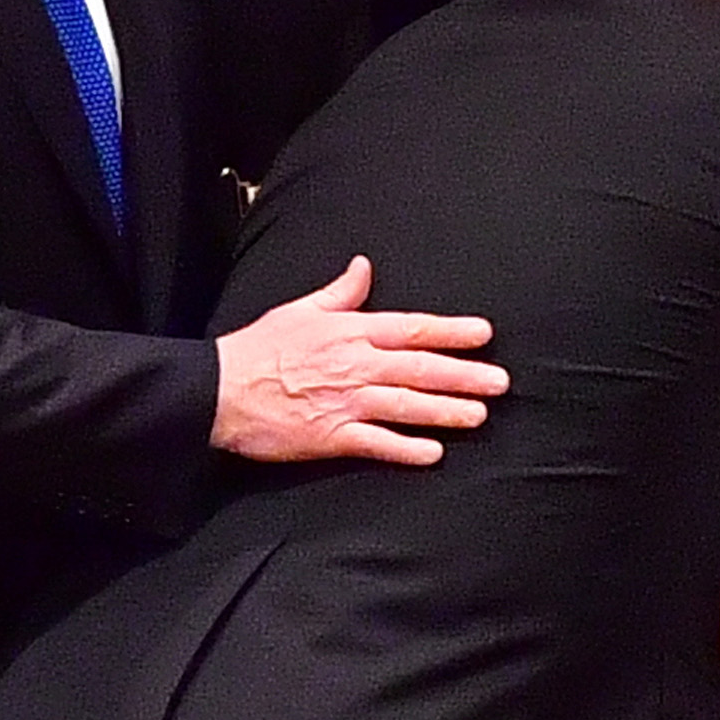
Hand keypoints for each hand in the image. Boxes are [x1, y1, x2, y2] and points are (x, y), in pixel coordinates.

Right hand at [212, 257, 506, 464]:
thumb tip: (364, 266)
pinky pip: (376, 443)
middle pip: (420, 369)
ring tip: (479, 416)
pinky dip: (405, 448)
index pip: (413, 329)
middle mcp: (356, 366)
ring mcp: (346, 402)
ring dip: (445, 410)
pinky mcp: (331, 436)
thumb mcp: (301, 309)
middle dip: (464, 375)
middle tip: (499, 382)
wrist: (219, 389)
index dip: (452, 332)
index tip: (484, 335)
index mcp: (351, 332)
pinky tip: (433, 453)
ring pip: (406, 406)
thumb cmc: (259, 348)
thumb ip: (340, 292)